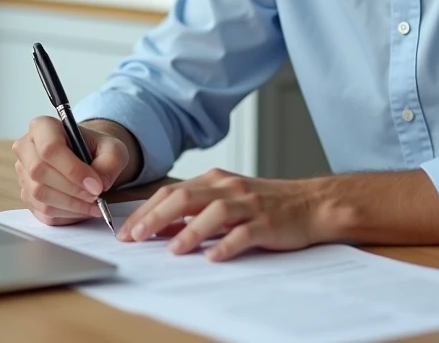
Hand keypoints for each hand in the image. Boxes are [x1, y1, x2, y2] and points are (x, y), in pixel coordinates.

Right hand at [13, 116, 129, 225]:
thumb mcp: (113, 148)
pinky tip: (83, 209)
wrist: (88, 158)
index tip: (96, 185)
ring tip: (94, 204)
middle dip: (72, 189)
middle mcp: (26, 148)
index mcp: (43, 127)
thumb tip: (98, 185)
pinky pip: (42, 211)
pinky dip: (66, 215)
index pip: (49, 148)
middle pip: (39, 172)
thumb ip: (110, 163)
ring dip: (71, 205)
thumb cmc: (97, 149)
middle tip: (96, 196)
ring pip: (40, 194)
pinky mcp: (27, 195)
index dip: (73, 170)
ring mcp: (23, 173)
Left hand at [117, 169, 322, 261]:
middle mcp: (229, 188)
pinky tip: (214, 257)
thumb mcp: (227, 200)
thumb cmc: (267, 204)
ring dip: (191, 231)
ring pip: (215, 212)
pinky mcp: (267, 223)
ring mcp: (249, 204)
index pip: (172, 190)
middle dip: (157, 217)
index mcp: (216, 180)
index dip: (147, 210)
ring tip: (172, 250)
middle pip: (186, 197)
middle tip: (137, 236)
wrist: (311, 204)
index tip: (126, 230)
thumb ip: (196, 211)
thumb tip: (161, 228)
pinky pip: (245, 233)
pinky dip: (228, 245)